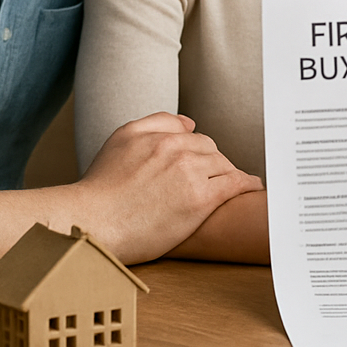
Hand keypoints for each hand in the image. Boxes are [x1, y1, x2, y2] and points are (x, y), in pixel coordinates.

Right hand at [76, 112, 262, 264]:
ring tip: (236, 185)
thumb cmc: (102, 188)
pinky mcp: (199, 200)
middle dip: (215, 163)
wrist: (93, 223)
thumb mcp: (121, 140)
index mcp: (159, 136)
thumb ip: (155, 123)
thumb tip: (190, 122)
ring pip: (223, 166)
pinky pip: (234, 185)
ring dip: (230, 175)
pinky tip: (253, 188)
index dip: (199, 152)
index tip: (204, 164)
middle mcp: (177, 149)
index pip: (194, 137)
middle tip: (216, 179)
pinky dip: (247, 184)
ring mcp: (189, 174)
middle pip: (211, 150)